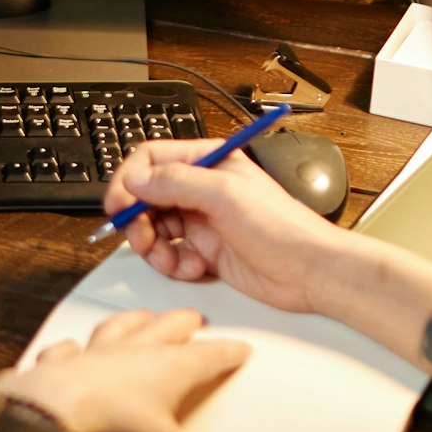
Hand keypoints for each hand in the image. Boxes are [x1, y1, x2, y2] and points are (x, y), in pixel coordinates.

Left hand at [0, 307, 251, 431]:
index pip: (207, 356)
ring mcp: (93, 354)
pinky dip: (71, 348)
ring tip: (142, 317)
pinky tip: (70, 346)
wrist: (50, 413)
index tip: (240, 347)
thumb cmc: (110, 426)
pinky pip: (67, 350)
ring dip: (132, 321)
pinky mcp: (60, 365)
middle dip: (182, 323)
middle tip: (193, 318)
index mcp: (166, 368)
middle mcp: (131, 352)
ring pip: (118, 328)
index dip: (226, 351)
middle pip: (164, 329)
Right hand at [103, 139, 352, 314]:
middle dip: (139, 221)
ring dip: (155, 248)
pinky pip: (170, 254)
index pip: (152, 160)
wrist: (310, 272)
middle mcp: (202, 189)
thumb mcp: (226, 196)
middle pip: (147, 197)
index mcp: (208, 163)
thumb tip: (137, 179)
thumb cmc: (284, 229)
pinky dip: (174, 264)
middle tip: (143, 240)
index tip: (121, 204)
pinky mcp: (205, 251)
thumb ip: (177, 182)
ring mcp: (202, 221)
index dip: (130, 181)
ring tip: (172, 259)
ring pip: (154, 229)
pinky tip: (195, 268)